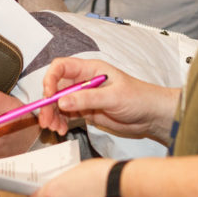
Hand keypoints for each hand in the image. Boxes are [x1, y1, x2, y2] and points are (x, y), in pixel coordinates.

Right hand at [37, 57, 178, 143]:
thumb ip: (87, 99)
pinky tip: (61, 129)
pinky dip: (61, 121)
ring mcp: (84, 97)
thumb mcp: (113, 97)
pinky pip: (67, 114)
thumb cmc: (139, 98)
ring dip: (53, 114)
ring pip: (59, 103)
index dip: (51, 79)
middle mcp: (84, 81)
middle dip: (48, 102)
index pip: (62, 67)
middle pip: (57, 87)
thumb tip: (62, 101)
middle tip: (46, 119)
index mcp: (90, 70)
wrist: (152, 116)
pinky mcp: (86, 111)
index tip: (49, 96)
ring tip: (54, 127)